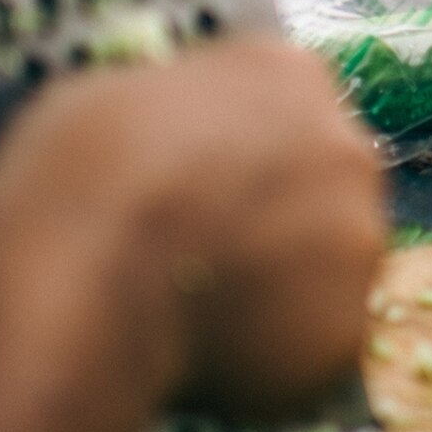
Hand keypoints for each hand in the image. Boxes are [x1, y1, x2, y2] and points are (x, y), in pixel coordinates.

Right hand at [0, 39, 386, 419]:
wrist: (83, 285)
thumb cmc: (76, 180)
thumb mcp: (110, 97)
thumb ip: (173, 107)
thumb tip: (168, 134)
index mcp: (289, 75)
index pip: (283, 104)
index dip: (234, 151)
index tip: (196, 184)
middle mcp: (343, 148)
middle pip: (317, 183)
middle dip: (270, 216)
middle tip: (200, 253)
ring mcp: (356, 238)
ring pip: (322, 265)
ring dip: (277, 285)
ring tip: (196, 312)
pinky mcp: (344, 327)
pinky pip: (310, 341)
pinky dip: (270, 353)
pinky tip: (208, 356)